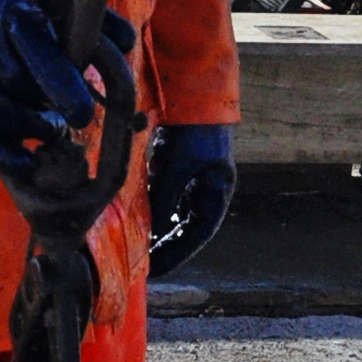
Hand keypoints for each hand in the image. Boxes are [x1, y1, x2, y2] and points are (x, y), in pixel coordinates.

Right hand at [0, 0, 94, 173]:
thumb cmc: (6, 13)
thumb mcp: (44, 0)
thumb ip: (88, 20)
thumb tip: (125, 43)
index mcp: (10, 14)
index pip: (38, 51)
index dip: (62, 85)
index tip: (83, 116)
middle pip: (21, 91)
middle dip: (48, 110)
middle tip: (69, 118)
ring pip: (0, 117)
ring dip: (31, 131)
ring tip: (49, 129)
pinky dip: (3, 156)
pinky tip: (27, 162)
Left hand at [148, 122, 235, 269]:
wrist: (194, 91)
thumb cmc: (191, 131)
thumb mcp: (175, 169)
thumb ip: (163, 200)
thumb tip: (150, 231)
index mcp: (218, 191)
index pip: (198, 234)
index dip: (178, 254)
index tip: (158, 270)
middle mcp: (211, 187)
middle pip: (190, 227)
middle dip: (169, 245)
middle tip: (147, 264)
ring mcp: (199, 176)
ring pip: (180, 212)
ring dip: (163, 228)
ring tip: (143, 244)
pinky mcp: (185, 164)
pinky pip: (172, 195)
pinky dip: (159, 207)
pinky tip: (145, 216)